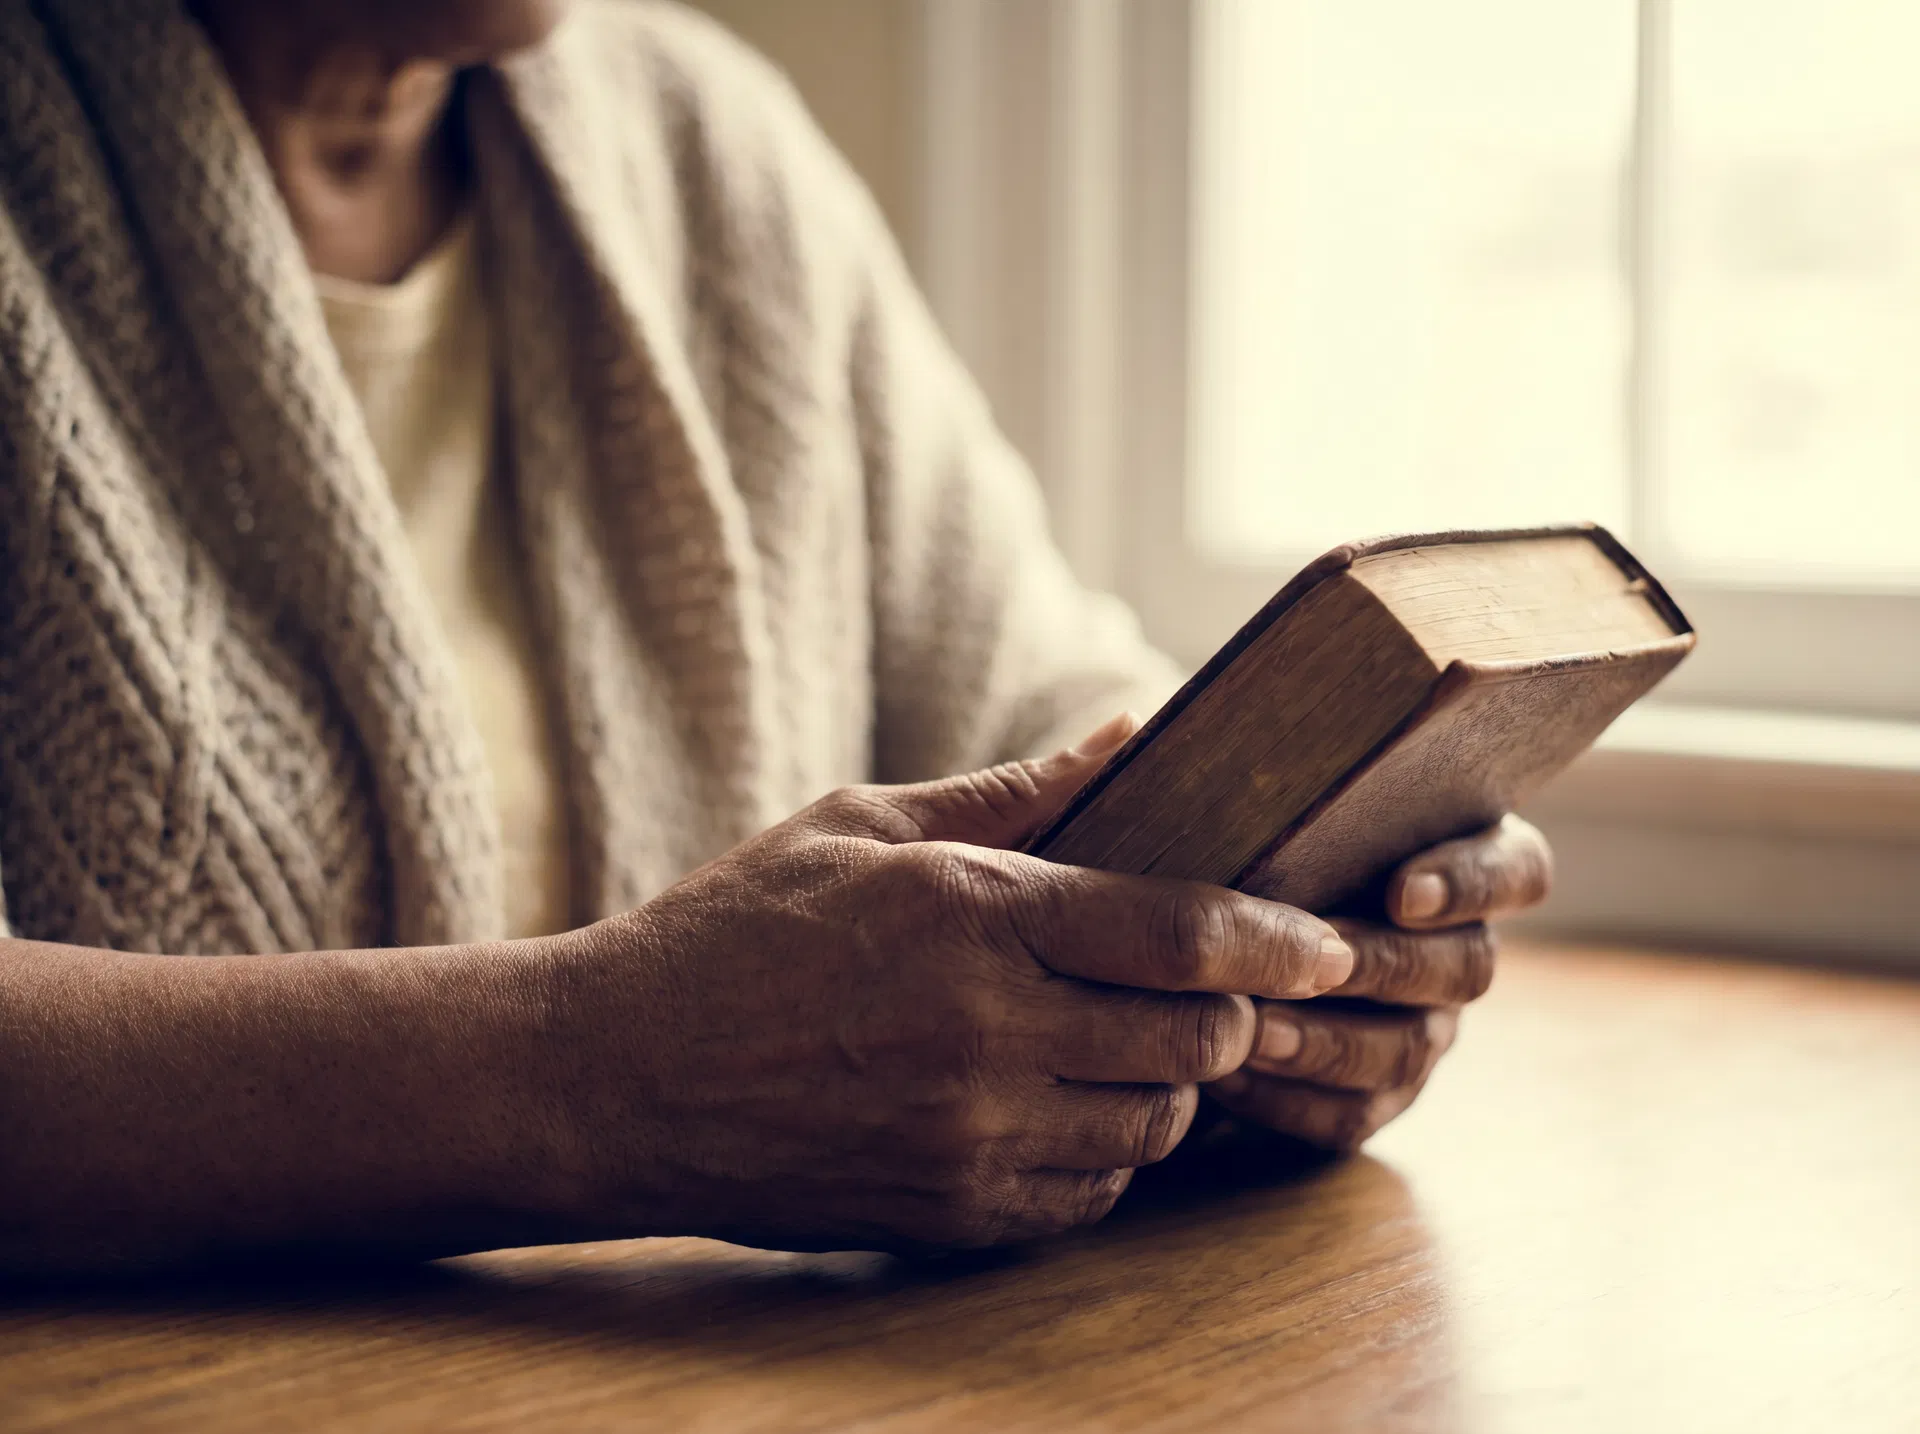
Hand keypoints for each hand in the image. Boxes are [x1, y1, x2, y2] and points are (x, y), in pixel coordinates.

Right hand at [543, 717, 1357, 1252]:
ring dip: (1164, 1083)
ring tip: (1115, 1042)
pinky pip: (1089, 1197)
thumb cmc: (731, 931)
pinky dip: (1101, 1152)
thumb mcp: (855, 826)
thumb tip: (1128, 735)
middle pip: (1194, 1038)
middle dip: (1225, 1009)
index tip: (1327, 936)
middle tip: (1200, 983)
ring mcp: (969, 1139)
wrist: (612, 1080)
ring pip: (1155, 1126)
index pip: (1180, 930)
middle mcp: (985, 1035)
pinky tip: (1053, 1106)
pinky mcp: (949, 1215)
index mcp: (969, 916)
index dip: (1278, 934)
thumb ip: (1009, 795)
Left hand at [1202, 816, 1553, 1149]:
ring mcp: (1427, 1028)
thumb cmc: (1251, 854)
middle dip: (1384, 965)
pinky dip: (1291, 1098)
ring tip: (1257, 1027)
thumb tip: (1209, 744)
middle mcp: (1459, 951)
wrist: (1208, 948)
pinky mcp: (1377, 1093)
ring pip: (1409, 1048)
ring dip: (1330, 1041)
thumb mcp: (1275, 818)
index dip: (1471, 884)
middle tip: (1313, 961)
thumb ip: (1287, 794)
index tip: (1401, 892)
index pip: (1517, 871)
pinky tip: (1231, 1074)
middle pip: (1466, 967)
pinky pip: (1354, 1112)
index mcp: (1465, 865)